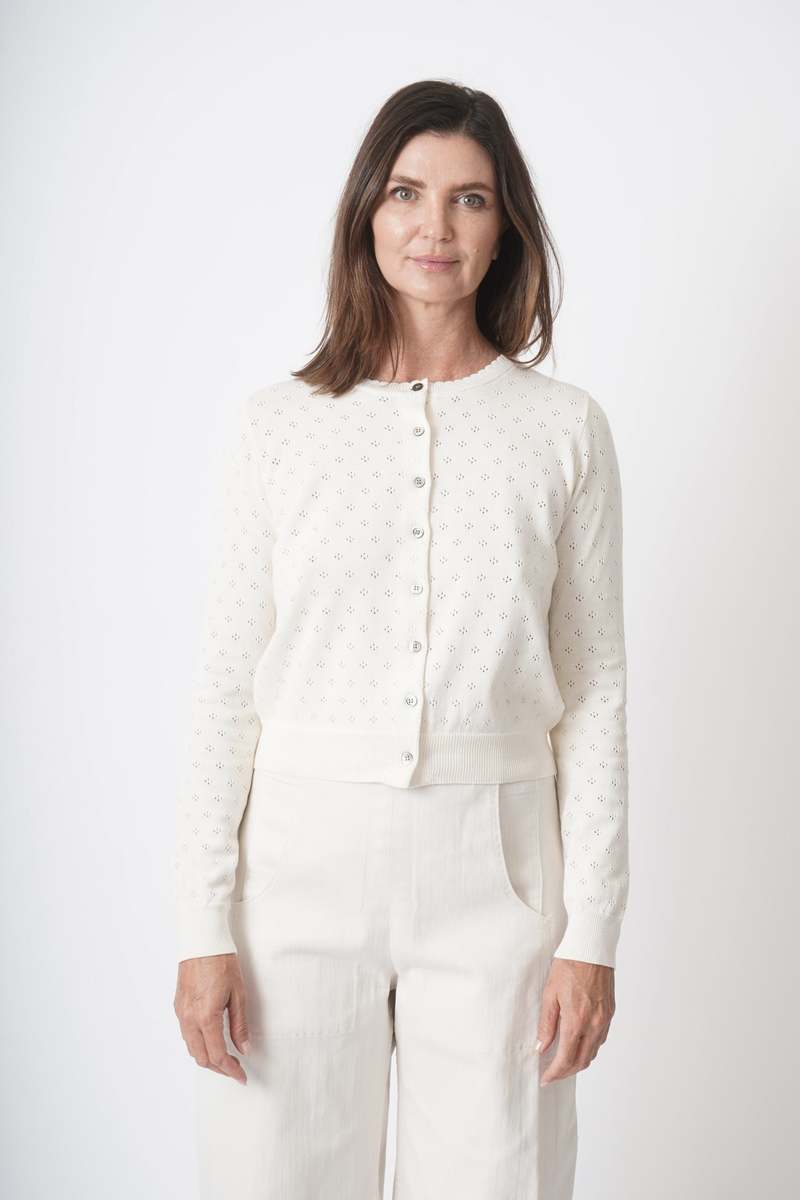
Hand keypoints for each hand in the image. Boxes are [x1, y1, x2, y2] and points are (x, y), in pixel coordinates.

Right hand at [174, 953, 250, 1084]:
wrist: (202, 941)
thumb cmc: (222, 963)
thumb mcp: (238, 994)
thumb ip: (240, 1024)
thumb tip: (244, 1048)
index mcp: (206, 1017)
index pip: (217, 1055)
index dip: (230, 1070)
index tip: (241, 1077)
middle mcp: (189, 1019)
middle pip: (201, 1057)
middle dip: (218, 1068)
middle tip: (235, 1069)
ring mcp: (181, 1013)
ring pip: (191, 1048)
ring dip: (207, 1057)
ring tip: (226, 1058)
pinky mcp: (178, 1006)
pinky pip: (186, 1034)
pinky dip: (199, 1044)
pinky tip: (211, 1040)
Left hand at [537, 957, 614, 1085]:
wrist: (592, 948)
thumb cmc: (569, 966)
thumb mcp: (550, 993)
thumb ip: (547, 1023)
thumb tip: (542, 1047)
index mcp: (577, 1021)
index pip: (566, 1058)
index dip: (554, 1073)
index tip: (545, 1078)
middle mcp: (594, 1024)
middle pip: (582, 1061)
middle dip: (566, 1071)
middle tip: (552, 1073)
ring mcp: (605, 1020)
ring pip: (593, 1052)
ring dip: (578, 1061)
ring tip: (562, 1060)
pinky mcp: (610, 1013)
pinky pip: (600, 1039)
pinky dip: (589, 1048)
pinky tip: (578, 1043)